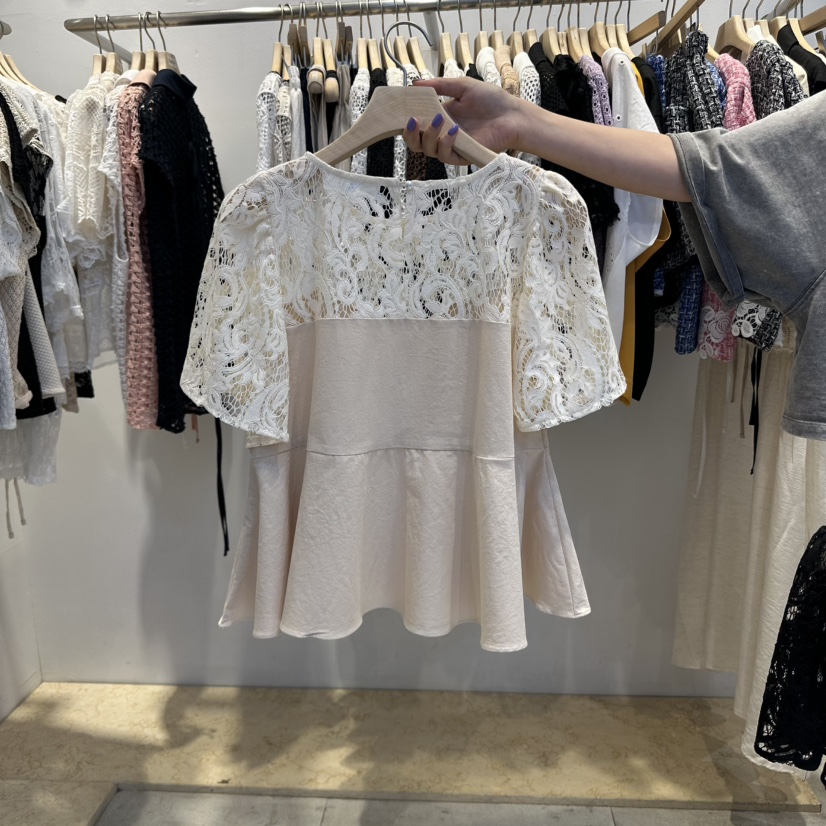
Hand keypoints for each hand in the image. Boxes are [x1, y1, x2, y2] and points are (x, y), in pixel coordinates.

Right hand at [403, 77, 524, 164]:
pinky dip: (445, 144)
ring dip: (429, 136)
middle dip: (409, 134)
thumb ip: (439, 86)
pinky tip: (453, 131)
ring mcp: (451, 146)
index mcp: (439, 116)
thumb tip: (415, 83)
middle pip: (416, 142)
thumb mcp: (462, 86)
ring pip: (428, 150)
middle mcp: (442, 133)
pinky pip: (445, 156)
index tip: (399, 112)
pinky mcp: (462, 156)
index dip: (405, 121)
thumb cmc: (491, 100)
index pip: (415, 124)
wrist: (512, 115)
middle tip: (412, 121)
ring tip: (438, 119)